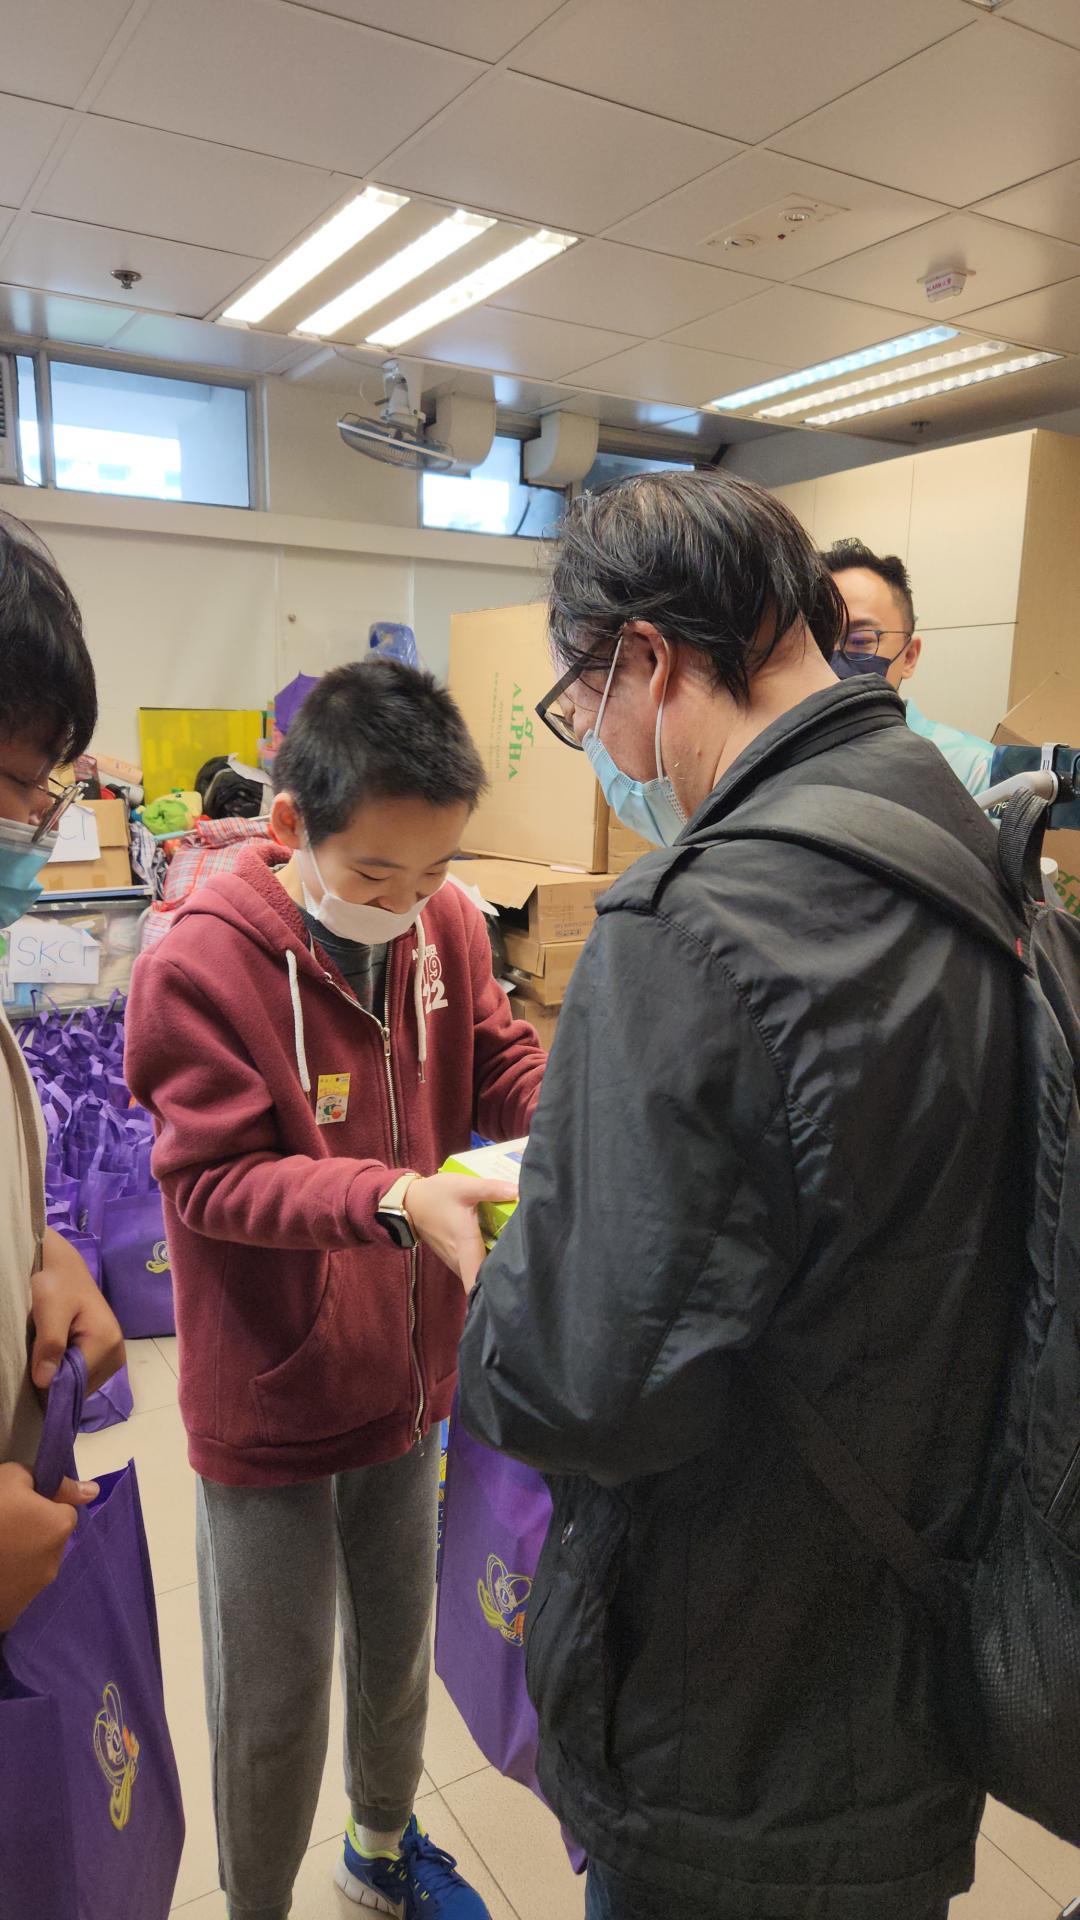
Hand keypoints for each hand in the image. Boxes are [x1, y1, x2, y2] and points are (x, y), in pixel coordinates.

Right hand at [0, 1461, 98, 1630]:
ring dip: (19, 1558)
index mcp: (59, 1527)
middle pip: (49, 1540)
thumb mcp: (13, 1478)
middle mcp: (54, 1562)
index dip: (41, 1505)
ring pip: (33, 1566)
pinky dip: (5, 1581)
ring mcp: (32, 1592)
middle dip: (32, 1533)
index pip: (63, 1510)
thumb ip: (56, 1483)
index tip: (17, 1506)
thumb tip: (93, 1491)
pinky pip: (15, 1590)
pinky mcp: (11, 1613)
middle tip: (2, 1527)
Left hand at [31, 1229, 124, 1393]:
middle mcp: (117, 1354)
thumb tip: (45, 1382)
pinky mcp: (107, 1356)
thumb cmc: (58, 1285)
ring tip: (50, 1351)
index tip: (35, 1368)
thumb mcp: (49, 1309)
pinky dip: (68, 1371)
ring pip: (81, 1385)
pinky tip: (58, 1354)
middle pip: (80, 1388)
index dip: (51, 1381)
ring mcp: (114, 1357)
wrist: (66, 1270)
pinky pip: (84, 1377)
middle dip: (57, 1378)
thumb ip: (50, 1344)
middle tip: (41, 1354)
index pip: (75, 1383)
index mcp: (107, 1343)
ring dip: (62, 1374)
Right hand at [405, 1174, 516, 1291]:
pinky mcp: (452, 1258)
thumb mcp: (464, 1186)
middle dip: (503, 1276)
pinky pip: (471, 1267)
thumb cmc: (436, 1195)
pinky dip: (483, 1264)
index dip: (492, 1289)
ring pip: (477, 1273)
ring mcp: (454, 1261)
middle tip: (528, 1265)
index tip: (513, 1290)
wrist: (409, 1202)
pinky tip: (498, 1252)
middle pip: (483, 1278)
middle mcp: (459, 1259)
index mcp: (465, 1244)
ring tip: (518, 1259)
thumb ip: (491, 1188)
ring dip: (493, 1270)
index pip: (476, 1279)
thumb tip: (519, 1191)